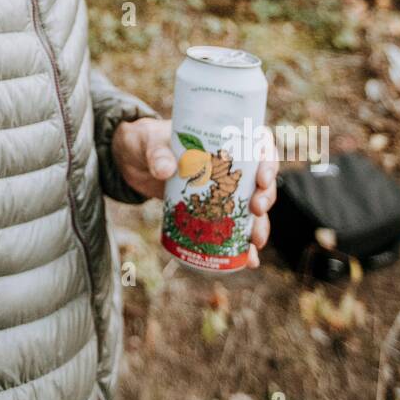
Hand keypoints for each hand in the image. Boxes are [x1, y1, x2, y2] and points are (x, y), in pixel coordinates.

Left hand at [111, 117, 279, 268]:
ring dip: (259, 225)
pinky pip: (231, 227)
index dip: (268, 161)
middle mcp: (228, 165)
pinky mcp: (209, 210)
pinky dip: (241, 245)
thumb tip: (166, 170)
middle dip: (265, 197)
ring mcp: (220, 190)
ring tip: (255, 243)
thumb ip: (156, 154)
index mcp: (222, 140)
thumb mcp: (149, 143)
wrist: (131, 162)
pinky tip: (248, 260)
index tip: (261, 178)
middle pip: (260, 181)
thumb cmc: (145, 142)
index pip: (258, 145)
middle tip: (256, 210)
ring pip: (251, 208)